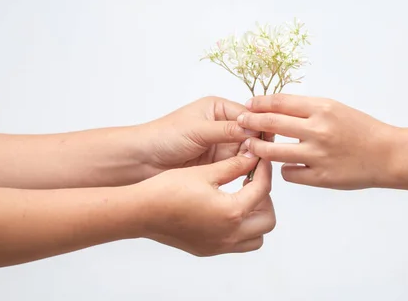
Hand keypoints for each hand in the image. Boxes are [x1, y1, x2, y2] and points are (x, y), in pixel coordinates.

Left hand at [133, 96, 262, 178]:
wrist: (142, 161)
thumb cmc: (164, 137)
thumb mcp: (198, 130)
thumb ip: (227, 131)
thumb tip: (254, 131)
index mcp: (219, 108)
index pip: (248, 115)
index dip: (260, 125)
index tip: (269, 137)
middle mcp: (224, 125)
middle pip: (252, 134)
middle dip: (259, 143)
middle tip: (266, 155)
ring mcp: (222, 146)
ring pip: (248, 151)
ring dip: (254, 158)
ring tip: (260, 166)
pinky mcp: (219, 164)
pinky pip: (239, 166)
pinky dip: (246, 169)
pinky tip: (251, 174)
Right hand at [133, 153, 275, 255]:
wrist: (140, 211)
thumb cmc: (167, 190)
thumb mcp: (205, 172)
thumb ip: (234, 166)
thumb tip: (252, 158)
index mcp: (231, 212)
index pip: (262, 190)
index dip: (264, 170)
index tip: (261, 160)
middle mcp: (229, 234)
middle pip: (267, 219)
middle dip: (265, 198)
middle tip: (252, 181)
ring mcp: (219, 245)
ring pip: (256, 237)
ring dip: (256, 217)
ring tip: (241, 196)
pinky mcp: (208, 249)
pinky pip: (237, 243)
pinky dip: (241, 228)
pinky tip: (226, 207)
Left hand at [236, 94, 398, 189]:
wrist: (387, 154)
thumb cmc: (360, 129)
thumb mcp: (335, 109)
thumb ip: (306, 109)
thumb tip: (274, 107)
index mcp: (322, 108)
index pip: (279, 102)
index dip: (259, 103)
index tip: (249, 105)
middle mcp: (318, 130)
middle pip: (271, 123)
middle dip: (250, 122)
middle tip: (240, 123)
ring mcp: (318, 156)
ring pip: (273, 152)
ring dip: (258, 148)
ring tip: (252, 146)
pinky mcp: (320, 178)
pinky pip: (289, 173)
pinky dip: (285, 169)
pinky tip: (288, 166)